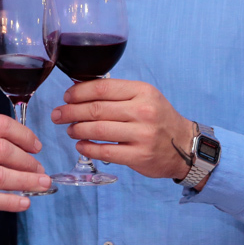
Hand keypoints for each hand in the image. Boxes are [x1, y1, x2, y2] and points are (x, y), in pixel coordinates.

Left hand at [52, 78, 195, 180]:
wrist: (185, 145)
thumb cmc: (158, 118)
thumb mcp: (144, 97)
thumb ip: (116, 94)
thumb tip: (79, 90)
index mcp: (142, 91)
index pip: (102, 88)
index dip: (78, 92)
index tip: (66, 97)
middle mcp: (143, 111)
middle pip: (96, 109)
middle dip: (70, 112)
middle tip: (58, 115)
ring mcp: (142, 135)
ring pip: (98, 130)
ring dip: (77, 130)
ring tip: (69, 130)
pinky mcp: (139, 156)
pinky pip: (105, 151)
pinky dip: (87, 148)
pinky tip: (80, 145)